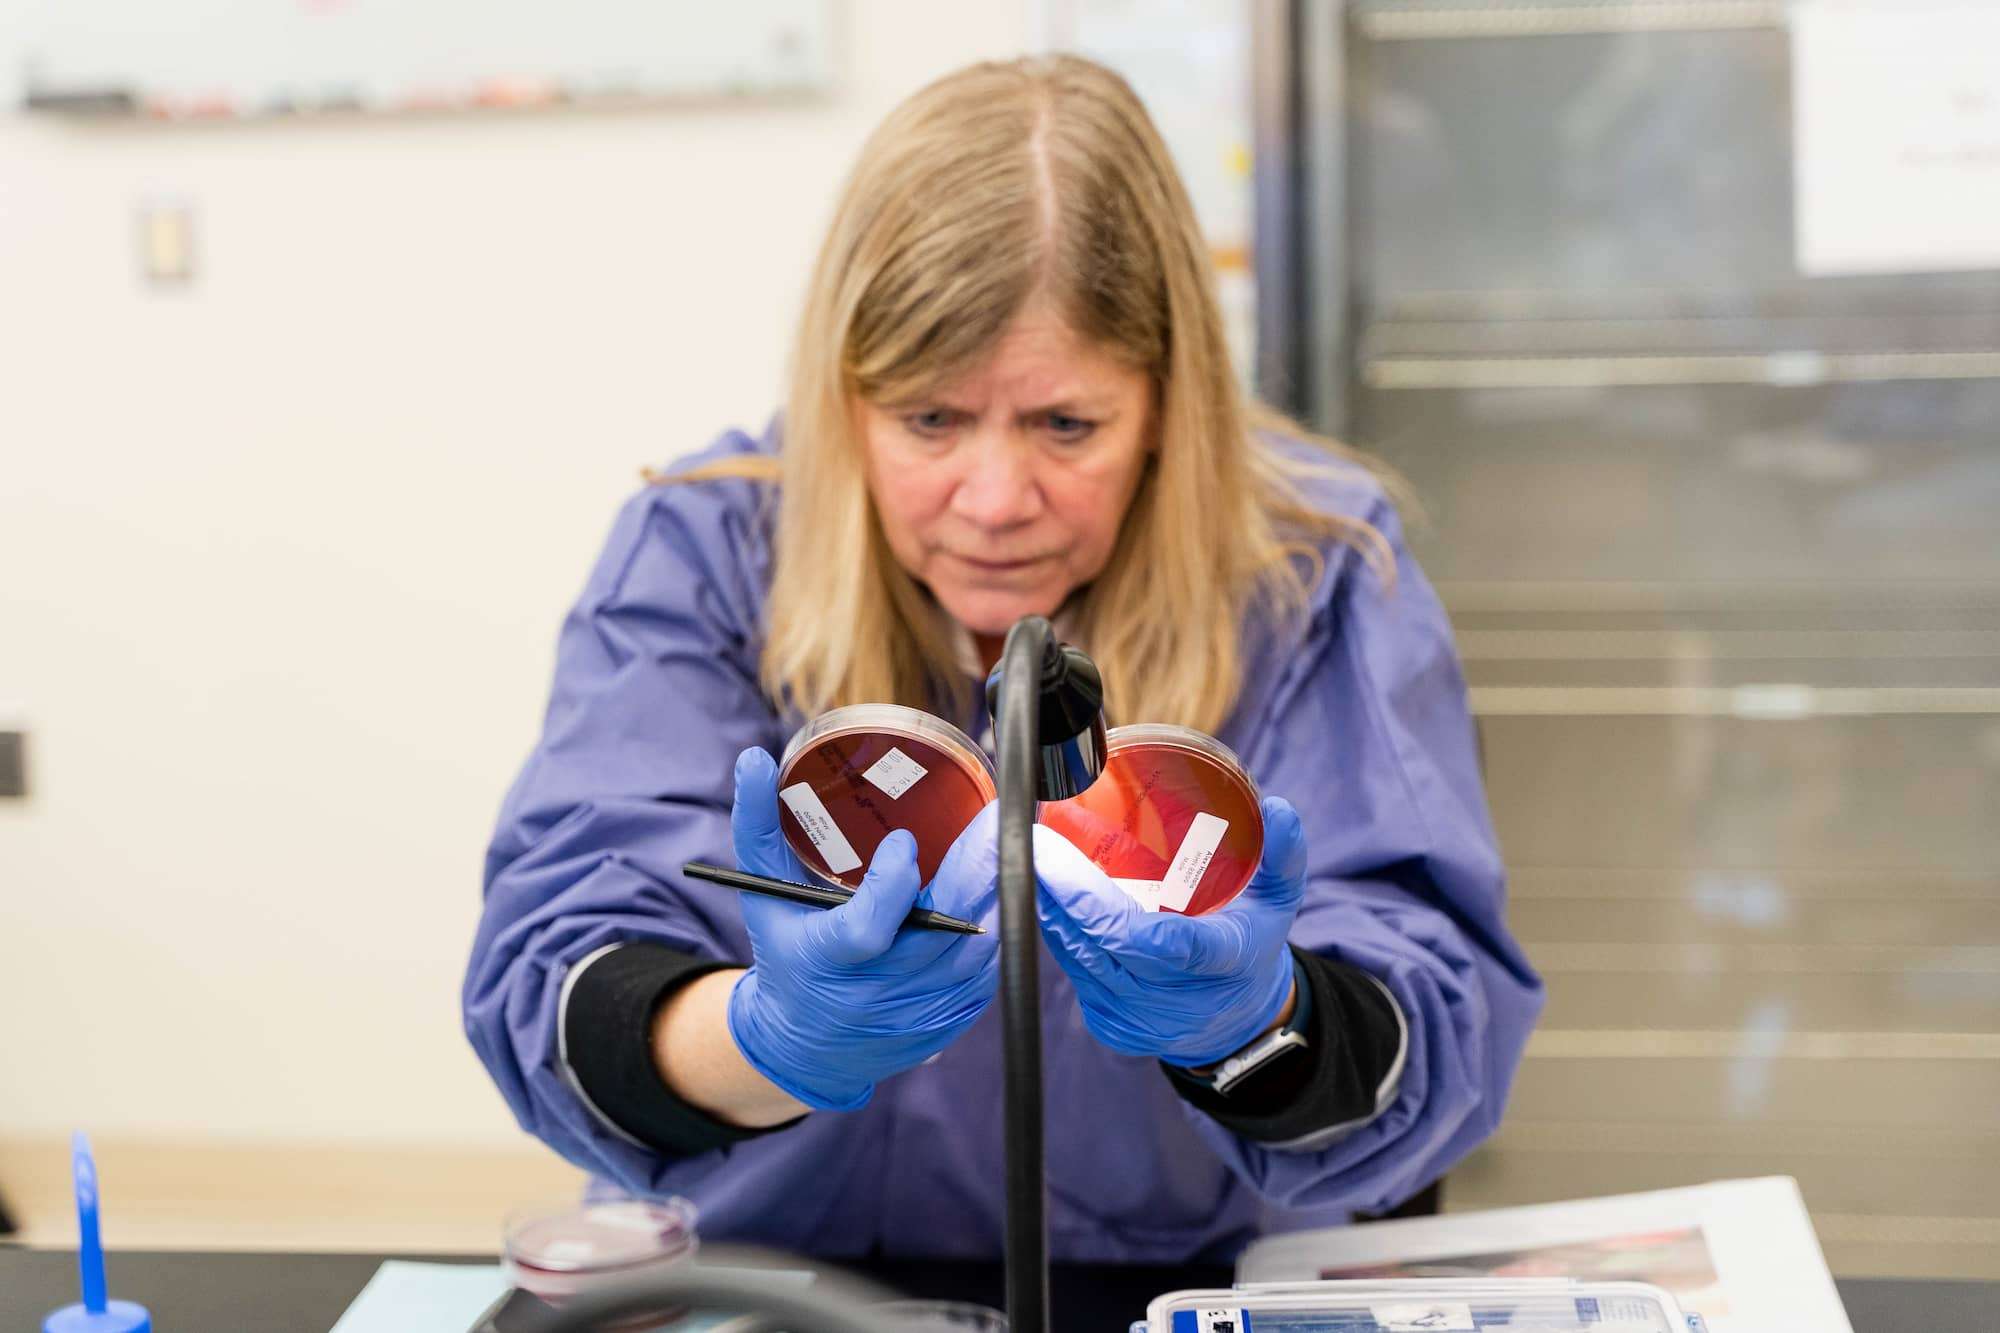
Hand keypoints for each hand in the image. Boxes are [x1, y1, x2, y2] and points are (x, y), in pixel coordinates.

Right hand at [725, 747, 1000, 1109]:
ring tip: (1006, 844)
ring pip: (978, 946)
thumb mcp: (764, 893)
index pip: (869, 927)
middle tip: (994, 820)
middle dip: (976, 870)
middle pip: (943, 931)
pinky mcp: (951, 1020)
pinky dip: (999, 927)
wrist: (806, 1048)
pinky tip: (1003, 889)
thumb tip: (756, 758)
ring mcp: (920, 1010)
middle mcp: (878, 993)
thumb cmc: (787, 953)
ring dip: (996, 893)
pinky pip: (989, 968)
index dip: (893, 884)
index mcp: (829, 960)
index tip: (904, 840)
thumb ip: (758, 825)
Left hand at [1034, 795, 1306, 1065]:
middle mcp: (1174, 1000)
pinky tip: (1045, 901)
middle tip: (1032, 844)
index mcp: (1218, 963)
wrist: (1238, 1023)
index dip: (1102, 910)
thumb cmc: (1252, 948)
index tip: (1061, 869)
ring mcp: (1138, 1019)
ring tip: (1029, 862)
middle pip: (1100, 945)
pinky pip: (1074, 974)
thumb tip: (1277, 806)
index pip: (1157, 941)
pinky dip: (1058, 936)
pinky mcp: (1112, 1027)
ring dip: (1049, 911)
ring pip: (1078, 958)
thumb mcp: (1279, 902)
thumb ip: (1282, 855)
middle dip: (1058, 895)